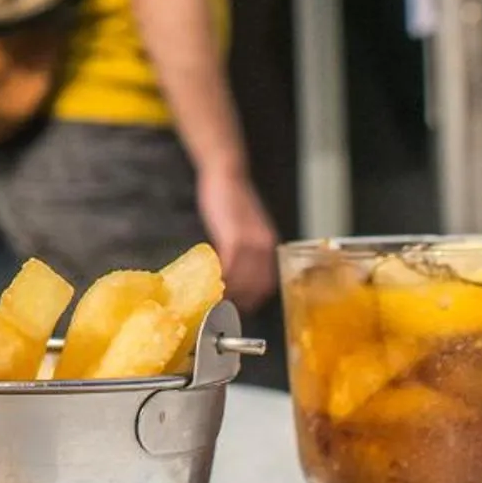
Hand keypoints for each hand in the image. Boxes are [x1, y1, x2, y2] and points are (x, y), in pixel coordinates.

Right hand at [196, 162, 277, 311]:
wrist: (227, 174)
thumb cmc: (232, 198)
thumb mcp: (247, 226)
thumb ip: (246, 247)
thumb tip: (238, 269)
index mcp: (269, 245)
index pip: (267, 283)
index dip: (253, 298)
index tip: (240, 306)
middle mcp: (265, 247)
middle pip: (256, 287)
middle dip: (241, 301)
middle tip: (225, 308)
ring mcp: (251, 244)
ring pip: (242, 281)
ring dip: (229, 294)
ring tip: (215, 299)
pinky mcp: (233, 238)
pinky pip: (229, 268)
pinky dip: (221, 279)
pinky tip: (211, 282)